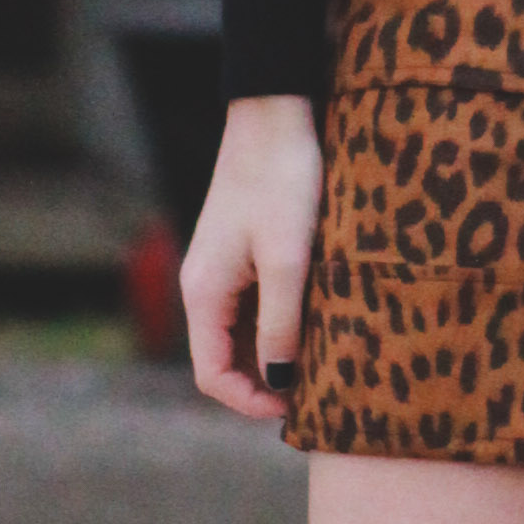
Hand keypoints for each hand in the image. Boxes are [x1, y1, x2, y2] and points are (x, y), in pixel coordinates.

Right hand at [180, 93, 323, 421]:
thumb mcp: (289, 259)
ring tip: (319, 364)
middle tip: (315, 392)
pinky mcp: (241, 253)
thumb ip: (281, 324)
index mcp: (204, 292)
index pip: (212, 375)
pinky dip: (276, 325)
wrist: (276, 114)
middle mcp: (204, 286)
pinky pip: (252, 306)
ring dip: (272, 355)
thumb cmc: (283, 181)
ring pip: (240, 334)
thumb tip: (277, 380)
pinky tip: (313, 325)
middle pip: (224, 359)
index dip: (249, 401)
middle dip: (262, 383)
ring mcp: (221, 270)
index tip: (294, 409)